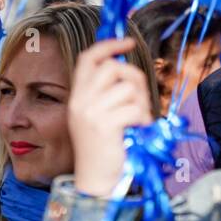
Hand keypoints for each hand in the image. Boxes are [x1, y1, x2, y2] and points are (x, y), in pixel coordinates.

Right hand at [69, 38, 154, 196]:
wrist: (95, 178)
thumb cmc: (103, 147)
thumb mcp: (96, 115)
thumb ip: (106, 92)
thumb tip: (127, 68)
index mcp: (77, 95)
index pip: (88, 58)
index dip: (108, 45)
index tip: (128, 42)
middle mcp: (80, 100)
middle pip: (114, 67)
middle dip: (135, 78)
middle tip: (140, 99)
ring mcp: (90, 112)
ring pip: (128, 88)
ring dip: (142, 103)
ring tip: (137, 119)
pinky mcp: (105, 125)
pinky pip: (135, 108)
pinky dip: (143, 119)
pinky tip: (138, 129)